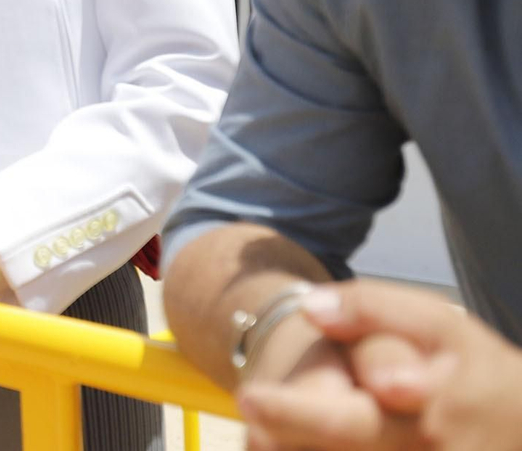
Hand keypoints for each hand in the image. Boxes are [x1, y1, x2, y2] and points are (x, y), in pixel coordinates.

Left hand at [244, 281, 521, 449]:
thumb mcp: (437, 322)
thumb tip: (313, 308)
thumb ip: (373, 311)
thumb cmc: (471, 368)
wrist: (518, 424)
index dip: (295, 415)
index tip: (250, 398)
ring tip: (263, 439)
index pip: (349, 424)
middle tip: (249, 427)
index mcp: (428, 417)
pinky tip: (281, 445)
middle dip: (284, 441)